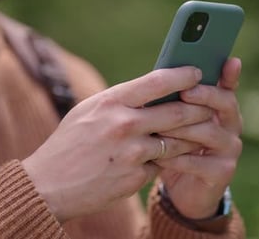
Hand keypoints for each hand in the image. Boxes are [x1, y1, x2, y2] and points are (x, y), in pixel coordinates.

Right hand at [22, 66, 212, 222]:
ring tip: (198, 132)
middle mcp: (124, 125)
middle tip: (210, 105)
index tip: (197, 72)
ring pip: (176, 142)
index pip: (157, 82)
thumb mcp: (88, 112)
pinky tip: (162, 158)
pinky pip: (160, 165)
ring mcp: (132, 154)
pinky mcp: (136, 178)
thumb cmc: (69, 143)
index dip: (183, 75)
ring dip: (190, 137)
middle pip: (177, 113)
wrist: (48, 185)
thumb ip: (120, 101)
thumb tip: (154, 90)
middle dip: (200, 109)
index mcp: (111, 102)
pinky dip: (163, 161)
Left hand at [155, 58, 242, 218]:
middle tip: (184, 91)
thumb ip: (176, 100)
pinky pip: (199, 162)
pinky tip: (159, 155)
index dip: (230, 75)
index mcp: (221, 109)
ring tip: (160, 125)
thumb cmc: (176, 147)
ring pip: (209, 132)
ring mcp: (229, 150)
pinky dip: (177, 158)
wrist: (182, 191)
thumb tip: (164, 73)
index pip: (228, 87)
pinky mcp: (222, 173)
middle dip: (204, 96)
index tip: (228, 60)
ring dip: (183, 128)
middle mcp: (231, 126)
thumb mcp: (175, 121)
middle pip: (225, 104)